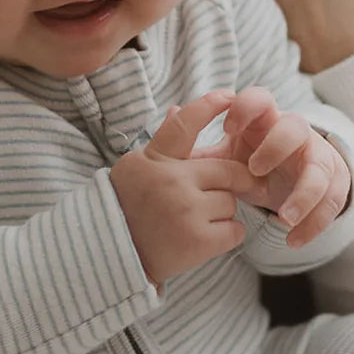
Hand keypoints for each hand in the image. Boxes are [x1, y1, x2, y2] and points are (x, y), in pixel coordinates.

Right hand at [110, 91, 272, 285]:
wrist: (114, 257)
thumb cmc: (128, 208)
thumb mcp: (136, 168)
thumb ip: (163, 142)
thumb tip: (178, 108)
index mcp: (154, 160)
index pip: (185, 124)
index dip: (210, 105)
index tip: (230, 96)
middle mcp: (171, 181)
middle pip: (229, 171)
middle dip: (238, 181)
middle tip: (239, 189)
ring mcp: (186, 211)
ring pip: (231, 202)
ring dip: (223, 212)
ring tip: (198, 221)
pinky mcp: (198, 241)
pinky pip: (235, 230)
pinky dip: (227, 235)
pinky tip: (204, 239)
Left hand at [199, 86, 350, 247]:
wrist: (289, 180)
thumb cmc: (249, 163)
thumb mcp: (225, 157)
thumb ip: (200, 149)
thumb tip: (172, 116)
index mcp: (265, 121)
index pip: (260, 99)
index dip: (246, 108)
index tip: (225, 129)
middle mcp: (294, 133)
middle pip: (295, 126)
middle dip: (276, 146)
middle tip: (255, 170)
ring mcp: (317, 157)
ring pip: (319, 168)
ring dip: (304, 194)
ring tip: (284, 218)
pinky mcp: (334, 182)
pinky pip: (331, 202)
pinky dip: (314, 224)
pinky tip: (293, 240)